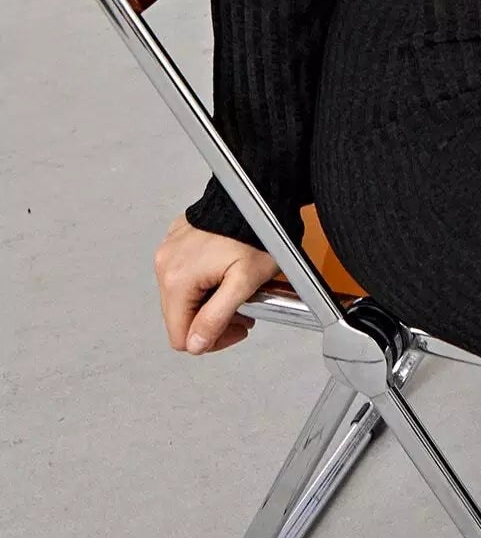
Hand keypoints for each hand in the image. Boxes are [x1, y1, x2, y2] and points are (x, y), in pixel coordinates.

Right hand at [154, 212, 277, 353]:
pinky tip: (224, 271)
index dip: (211, 340)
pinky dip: (204, 280)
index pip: (180, 336)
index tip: (237, 326)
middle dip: (212, 320)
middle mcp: (165, 263)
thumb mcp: (244, 282)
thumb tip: (196, 344)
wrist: (258, 192)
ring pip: (182, 297)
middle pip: (180, 317)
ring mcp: (169, 250)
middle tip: (243, 309)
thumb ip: (217, 318)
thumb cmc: (257, 232)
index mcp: (177, 278)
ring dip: (209, 300)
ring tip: (235, 287)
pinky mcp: (177, 240)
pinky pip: (184, 273)